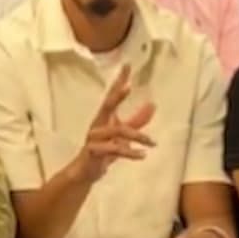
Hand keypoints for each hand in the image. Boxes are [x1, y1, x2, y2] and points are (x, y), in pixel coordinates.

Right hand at [70, 68, 155, 187]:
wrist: (85, 172)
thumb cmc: (104, 150)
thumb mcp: (124, 134)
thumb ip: (137, 120)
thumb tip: (153, 104)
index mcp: (104, 117)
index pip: (113, 95)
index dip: (120, 80)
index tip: (127, 65)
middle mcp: (98, 124)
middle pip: (107, 105)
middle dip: (117, 95)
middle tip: (127, 85)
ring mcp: (94, 138)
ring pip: (116, 131)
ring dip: (136, 136)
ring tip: (152, 142)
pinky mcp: (94, 152)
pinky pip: (114, 150)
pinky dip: (129, 152)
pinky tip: (142, 155)